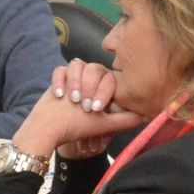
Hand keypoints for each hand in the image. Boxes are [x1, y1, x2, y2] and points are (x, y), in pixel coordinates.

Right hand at [12, 63, 143, 158]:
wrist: (48, 129)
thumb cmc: (76, 127)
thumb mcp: (104, 125)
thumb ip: (126, 119)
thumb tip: (146, 115)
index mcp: (103, 89)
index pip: (109, 77)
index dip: (103, 92)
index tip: (95, 109)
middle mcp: (89, 80)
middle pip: (94, 68)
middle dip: (88, 88)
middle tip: (83, 106)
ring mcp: (73, 77)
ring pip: (78, 65)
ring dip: (75, 83)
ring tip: (72, 100)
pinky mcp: (57, 77)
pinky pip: (61, 69)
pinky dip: (60, 81)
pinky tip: (60, 95)